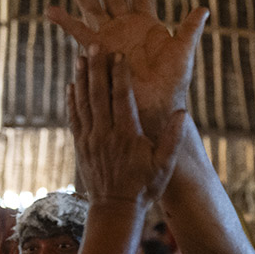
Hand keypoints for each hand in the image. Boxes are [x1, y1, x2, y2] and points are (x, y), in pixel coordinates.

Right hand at [47, 0, 207, 136]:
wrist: (156, 103)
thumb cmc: (173, 81)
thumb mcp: (183, 51)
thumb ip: (189, 28)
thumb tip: (204, 8)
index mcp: (147, 25)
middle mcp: (126, 28)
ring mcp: (111, 38)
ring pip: (92, 9)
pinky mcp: (98, 51)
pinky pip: (79, 33)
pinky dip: (65, 21)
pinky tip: (51, 9)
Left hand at [68, 49, 183, 208]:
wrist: (116, 208)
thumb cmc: (145, 186)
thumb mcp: (165, 164)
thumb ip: (173, 138)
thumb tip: (182, 112)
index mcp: (128, 135)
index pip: (122, 98)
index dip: (120, 75)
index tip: (119, 56)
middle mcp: (106, 133)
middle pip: (98, 93)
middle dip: (97, 68)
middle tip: (95, 45)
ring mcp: (90, 138)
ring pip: (83, 101)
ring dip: (82, 78)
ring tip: (81, 57)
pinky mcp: (81, 144)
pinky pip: (74, 116)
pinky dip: (72, 99)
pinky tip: (72, 85)